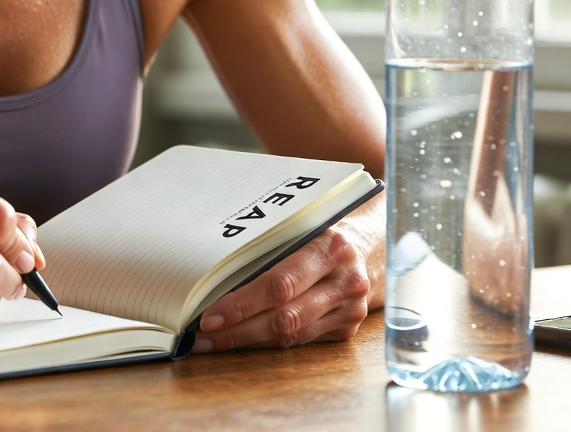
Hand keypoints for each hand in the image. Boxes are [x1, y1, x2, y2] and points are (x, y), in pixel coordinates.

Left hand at [192, 219, 379, 351]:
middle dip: (238, 329)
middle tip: (203, 337)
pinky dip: (267, 342)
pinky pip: (299, 341)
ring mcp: (350, 308)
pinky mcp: (347, 328)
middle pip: (284, 316)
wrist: (368, 247)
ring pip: (290, 334)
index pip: (279, 283)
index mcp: (331, 247)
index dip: (242, 303)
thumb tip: (213, 277)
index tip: (209, 315)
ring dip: (247, 341)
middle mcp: (346, 280)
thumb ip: (268, 248)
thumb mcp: (300, 227)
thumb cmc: (319, 233)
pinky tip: (242, 341)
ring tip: (213, 342)